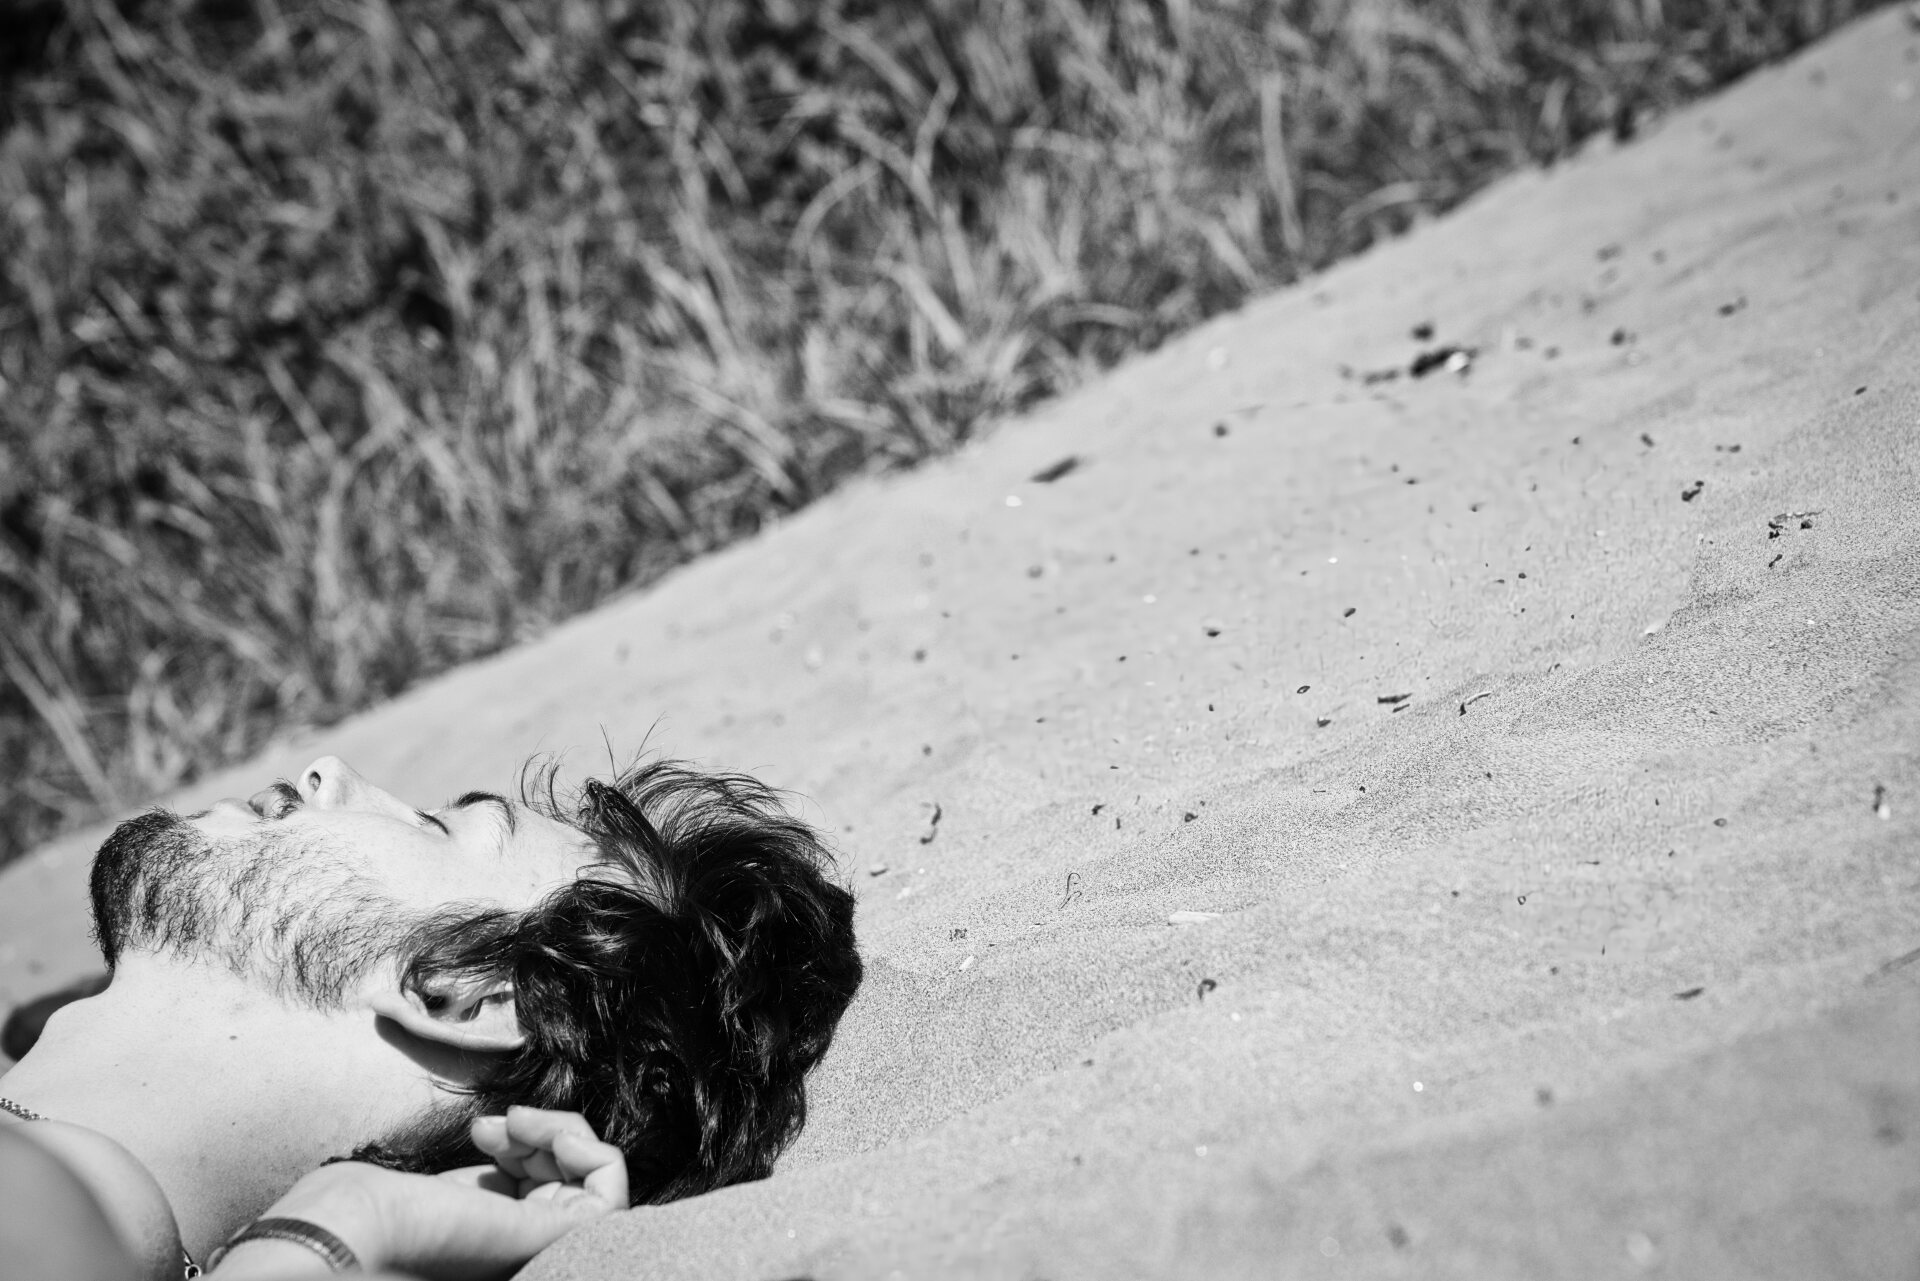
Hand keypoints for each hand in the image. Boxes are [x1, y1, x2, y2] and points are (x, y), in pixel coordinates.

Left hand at [216, 1107, 628, 1279]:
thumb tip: (513, 1141)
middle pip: (574, 1181)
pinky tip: (551, 1139)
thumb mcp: (440, 1186)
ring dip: (567, 1133)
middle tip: (501, 1123)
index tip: (486, 1129)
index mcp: (492, 1243)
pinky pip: (613, 1186)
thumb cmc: (373, 1215)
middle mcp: (524, 1251)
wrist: (356, 1239)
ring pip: (597, 1179)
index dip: (530, 1147)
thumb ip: (488, 1179)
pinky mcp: (565, 1238)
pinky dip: (594, 1149)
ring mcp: (545, 1248)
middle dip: (548, 1133)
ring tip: (519, 1125)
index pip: (546, 1190)